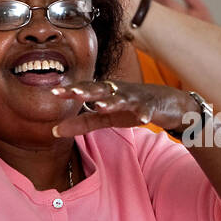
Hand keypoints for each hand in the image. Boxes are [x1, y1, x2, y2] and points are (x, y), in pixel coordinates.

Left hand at [49, 81, 193, 137]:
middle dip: (87, 91)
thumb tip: (55, 131)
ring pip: (122, 98)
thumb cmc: (131, 108)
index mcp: (106, 92)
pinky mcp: (151, 106)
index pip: (85, 90)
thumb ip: (83, 123)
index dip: (71, 91)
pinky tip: (143, 119)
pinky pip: (147, 110)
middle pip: (101, 89)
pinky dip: (145, 114)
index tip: (54, 93)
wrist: (166, 103)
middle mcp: (118, 91)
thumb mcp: (106, 117)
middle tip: (73, 92)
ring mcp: (135, 98)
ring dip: (111, 102)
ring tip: (100, 106)